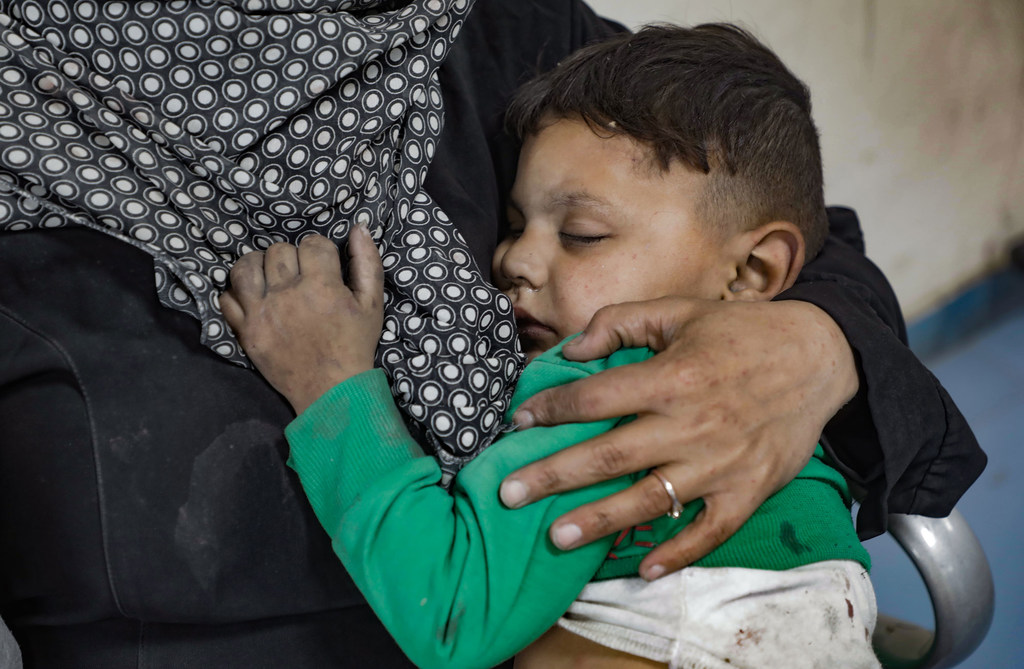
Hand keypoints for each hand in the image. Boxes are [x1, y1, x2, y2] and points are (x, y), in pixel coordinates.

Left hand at [220, 228, 383, 413]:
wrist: (332, 392)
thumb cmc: (355, 346)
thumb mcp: (373, 304)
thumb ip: (367, 262)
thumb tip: (359, 227)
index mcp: (321, 286)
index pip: (312, 243)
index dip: (320, 250)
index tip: (324, 266)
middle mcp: (288, 295)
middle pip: (278, 250)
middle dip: (291, 257)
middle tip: (300, 275)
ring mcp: (262, 313)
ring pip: (246, 267)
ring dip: (258, 265)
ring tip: (270, 278)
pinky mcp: (246, 331)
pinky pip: (227, 298)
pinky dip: (236, 293)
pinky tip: (253, 298)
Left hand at [499, 297, 857, 579]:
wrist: (819, 356)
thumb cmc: (741, 332)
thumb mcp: (680, 310)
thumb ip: (621, 322)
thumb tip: (572, 350)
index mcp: (672, 377)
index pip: (595, 399)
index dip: (551, 409)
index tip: (519, 421)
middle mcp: (691, 424)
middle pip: (608, 456)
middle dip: (553, 476)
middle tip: (510, 494)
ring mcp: (720, 464)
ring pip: (649, 500)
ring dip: (600, 521)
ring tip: (557, 537)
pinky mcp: (748, 491)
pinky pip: (709, 532)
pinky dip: (677, 554)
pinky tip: (643, 569)